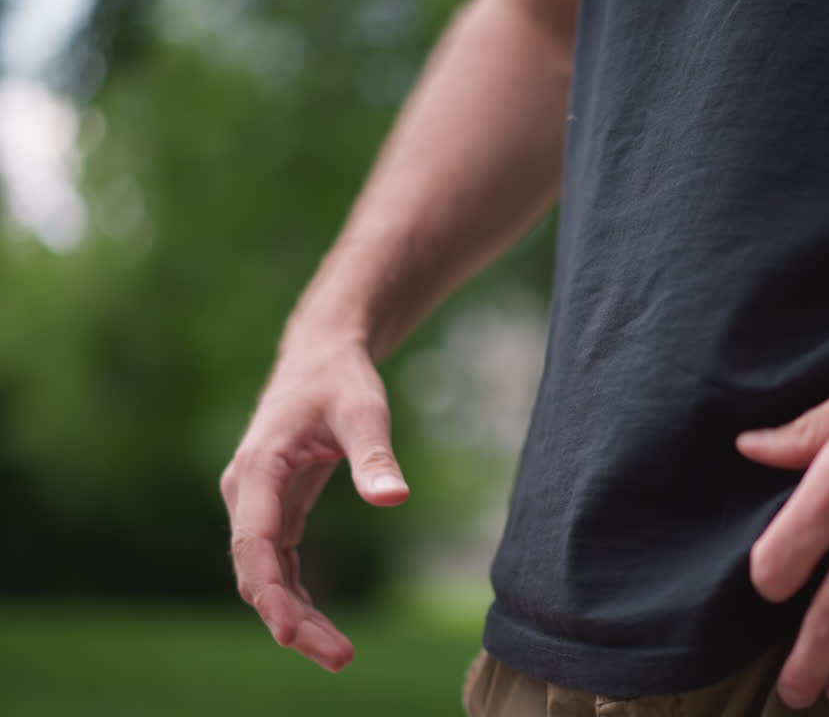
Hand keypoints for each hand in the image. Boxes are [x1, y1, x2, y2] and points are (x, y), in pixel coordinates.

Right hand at [220, 342, 408, 671]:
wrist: (321, 357)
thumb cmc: (340, 379)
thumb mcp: (364, 410)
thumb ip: (375, 455)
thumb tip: (396, 498)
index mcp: (259, 468)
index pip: (255, 542)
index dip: (270, 591)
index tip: (290, 632)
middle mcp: (246, 493)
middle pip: (257, 572)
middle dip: (291, 619)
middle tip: (339, 657)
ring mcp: (256, 505)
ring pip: (265, 576)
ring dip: (295, 616)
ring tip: (340, 655)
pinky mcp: (275, 510)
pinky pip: (278, 564)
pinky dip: (297, 596)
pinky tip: (321, 626)